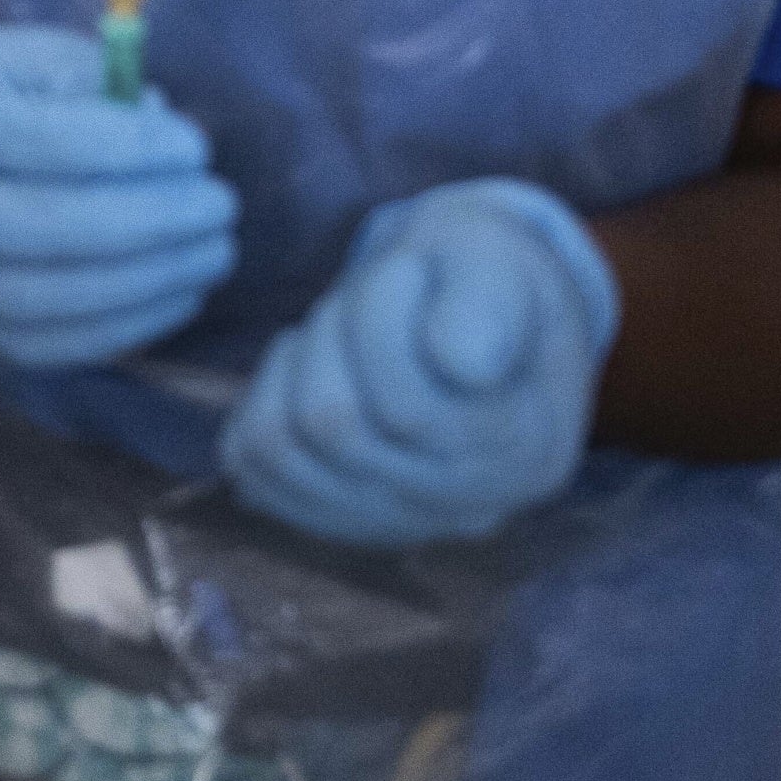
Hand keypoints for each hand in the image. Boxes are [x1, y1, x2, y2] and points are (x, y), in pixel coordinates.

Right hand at [0, 23, 239, 368]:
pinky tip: (178, 293)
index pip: (15, 138)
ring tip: (213, 252)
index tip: (193, 146)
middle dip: (138, 221)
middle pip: (18, 227)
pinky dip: (120, 327)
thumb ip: (94, 82)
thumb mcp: (29, 56)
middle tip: (219, 204)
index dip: (115, 147)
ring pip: (28, 299)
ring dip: (138, 282)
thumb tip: (160, 125)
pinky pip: (41, 345)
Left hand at [223, 179, 615, 547]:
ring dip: (293, 367)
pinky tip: (311, 370)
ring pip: (283, 448)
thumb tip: (461, 363)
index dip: (381, 315)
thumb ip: (485, 303)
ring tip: (340, 332)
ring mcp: (399, 522)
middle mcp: (467, 509)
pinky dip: (264, 400)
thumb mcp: (494, 258)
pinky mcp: (332, 514)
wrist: (463, 304)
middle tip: (364, 296)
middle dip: (331, 335)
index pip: (407, 410)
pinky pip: (254, 465)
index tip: (410, 269)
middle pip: (333, 426)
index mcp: (526, 452)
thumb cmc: (474, 277)